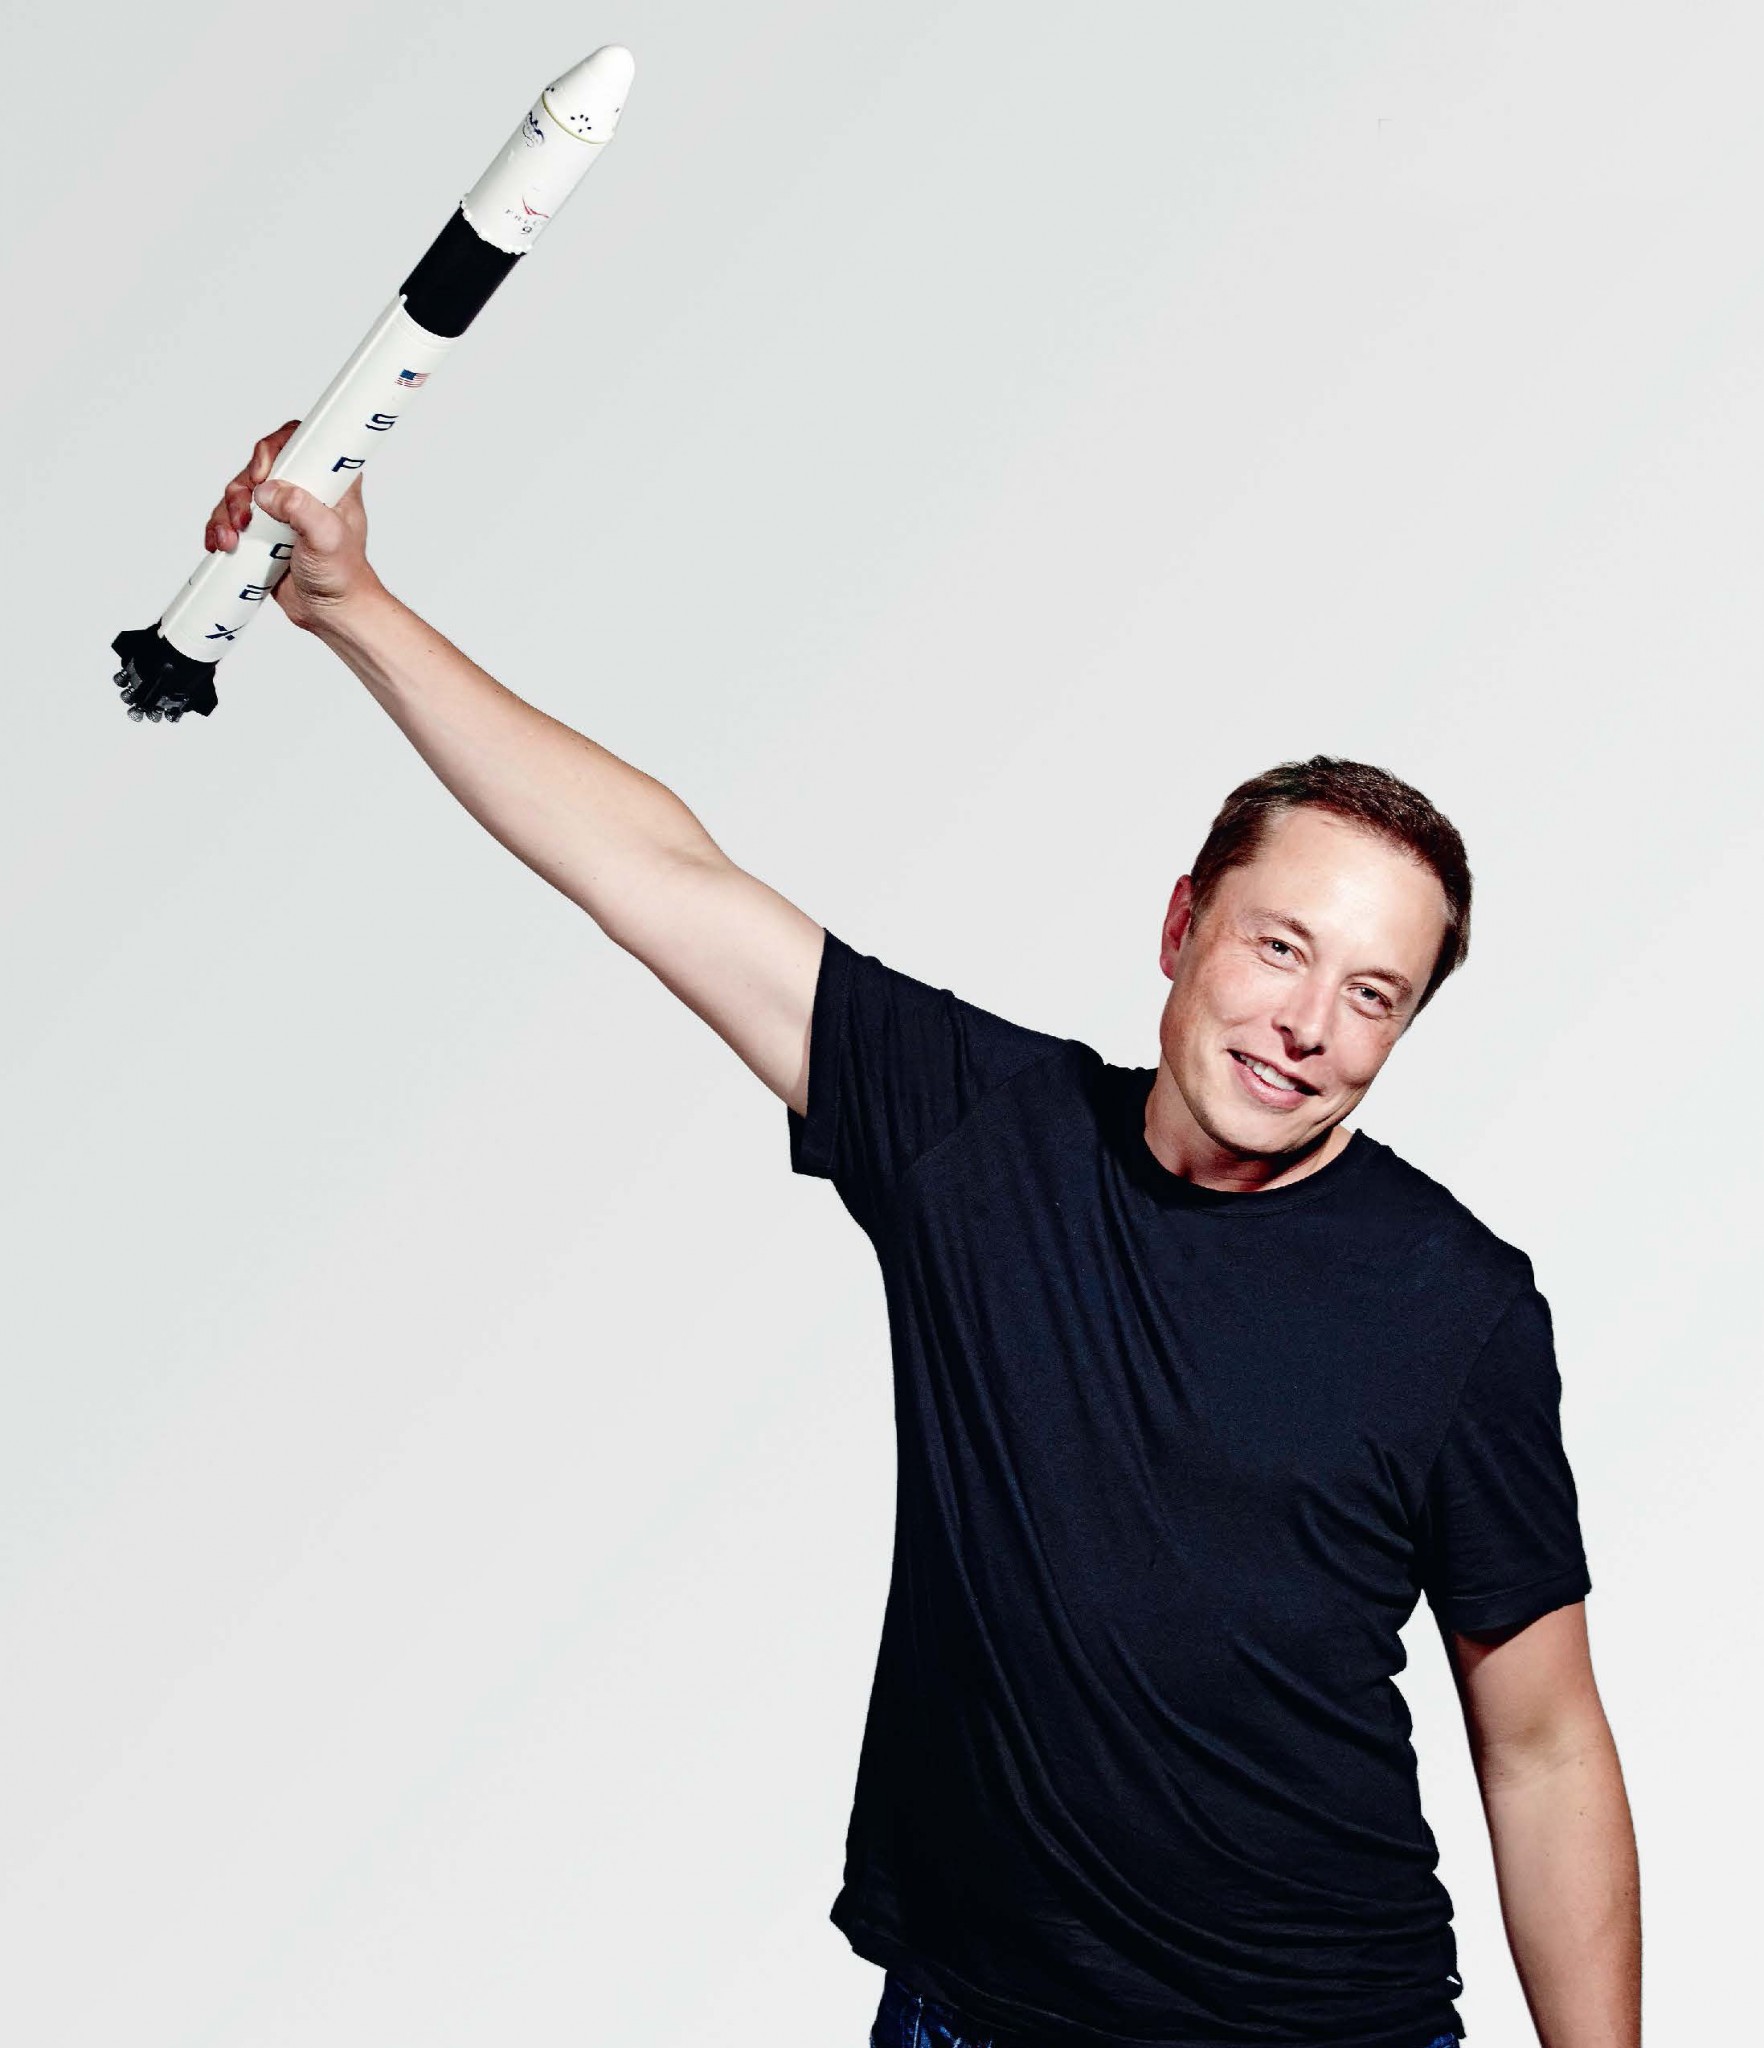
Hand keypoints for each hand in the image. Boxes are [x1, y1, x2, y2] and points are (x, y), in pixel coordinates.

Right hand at [203, 419, 385, 632]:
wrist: (330, 611)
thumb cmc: (343, 575)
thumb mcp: (328, 539)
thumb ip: (302, 510)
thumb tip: (268, 492)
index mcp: (329, 481)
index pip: (300, 441)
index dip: (274, 448)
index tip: (262, 473)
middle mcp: (303, 488)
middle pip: (259, 466)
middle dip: (242, 489)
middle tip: (244, 517)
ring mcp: (280, 509)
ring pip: (240, 492)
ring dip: (227, 513)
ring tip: (231, 540)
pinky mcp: (262, 530)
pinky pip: (231, 518)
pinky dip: (220, 528)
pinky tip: (220, 544)